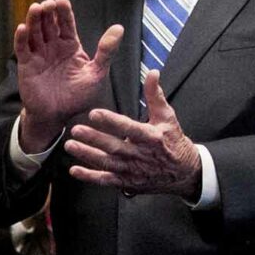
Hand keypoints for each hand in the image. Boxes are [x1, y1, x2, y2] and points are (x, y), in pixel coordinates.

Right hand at [11, 0, 123, 149]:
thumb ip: (106, 51)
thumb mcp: (97, 73)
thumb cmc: (78, 96)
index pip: (66, 24)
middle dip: (48, 13)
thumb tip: (119, 27)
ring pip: (34, 33)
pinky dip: (21, 38)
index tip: (62, 0)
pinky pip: (22, 49)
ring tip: (36, 8)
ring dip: (34, 20)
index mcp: (70, 46)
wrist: (58, 116)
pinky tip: (22, 27)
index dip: (63, 12)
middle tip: (49, 3)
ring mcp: (38, 55)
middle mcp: (53, 47)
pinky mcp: (26, 65)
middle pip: (48, 24)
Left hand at [64, 71, 203, 198]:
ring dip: (87, 155)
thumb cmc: (173, 141)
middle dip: (94, 138)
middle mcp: (140, 155)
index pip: (128, 128)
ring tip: (70, 146)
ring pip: (107, 163)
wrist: (184, 171)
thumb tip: (152, 73)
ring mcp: (133, 170)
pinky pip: (106, 180)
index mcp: (151, 137)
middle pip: (114, 146)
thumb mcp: (167, 117)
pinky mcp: (127, 181)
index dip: (111, 121)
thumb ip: (155, 95)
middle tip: (76, 129)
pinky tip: (74, 170)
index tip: (94, 113)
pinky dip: (90, 177)